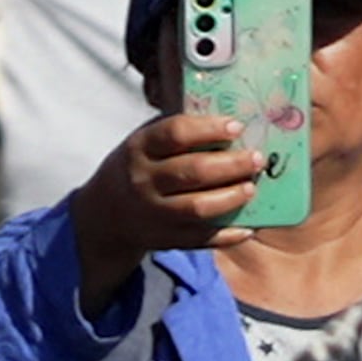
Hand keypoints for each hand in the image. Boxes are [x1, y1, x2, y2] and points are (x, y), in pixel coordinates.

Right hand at [72, 109, 265, 304]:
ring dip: (231, 197)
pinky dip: (227, 235)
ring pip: (198, 207)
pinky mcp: (162, 238)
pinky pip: (199, 239)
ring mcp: (151, 212)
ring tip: (250, 188)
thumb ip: (180, 131)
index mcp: (140, 148)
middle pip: (193, 171)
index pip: (176, 134)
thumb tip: (234, 121)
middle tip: (256, 159)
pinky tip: (247, 227)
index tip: (237, 126)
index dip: (210, 129)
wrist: (105, 213)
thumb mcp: (147, 142)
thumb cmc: (141, 167)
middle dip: (232, 164)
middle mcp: (143, 180)